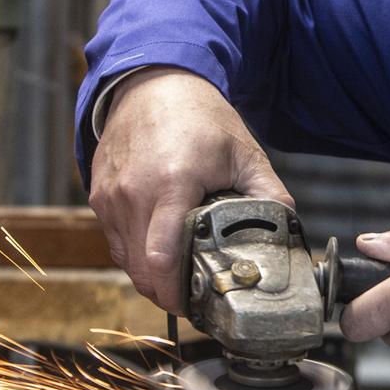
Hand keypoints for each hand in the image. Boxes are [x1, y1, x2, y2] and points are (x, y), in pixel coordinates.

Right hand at [88, 67, 293, 310]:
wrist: (152, 83)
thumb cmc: (200, 116)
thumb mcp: (245, 153)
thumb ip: (269, 195)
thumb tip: (290, 231)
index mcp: (172, 183)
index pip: (162, 259)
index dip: (177, 294)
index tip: (196, 306)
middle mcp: (134, 193)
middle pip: (142, 271)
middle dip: (166, 294)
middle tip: (192, 298)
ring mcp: (111, 196)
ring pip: (126, 261)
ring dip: (150, 276)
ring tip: (178, 277)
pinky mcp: (99, 196)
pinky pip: (116, 242)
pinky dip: (136, 255)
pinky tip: (159, 251)